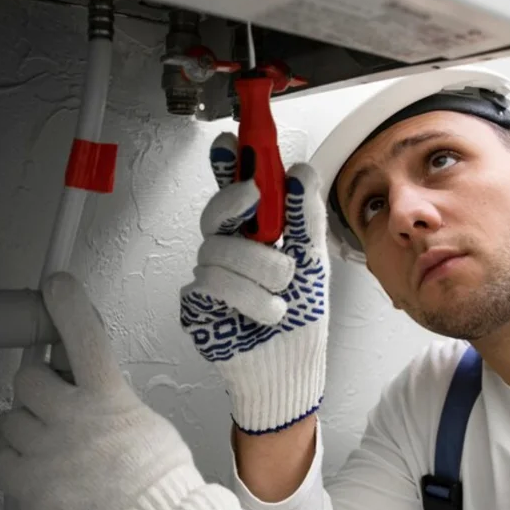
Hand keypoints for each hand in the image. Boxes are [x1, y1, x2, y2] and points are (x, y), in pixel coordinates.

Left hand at [0, 272, 239, 509]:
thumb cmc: (157, 477)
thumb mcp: (141, 419)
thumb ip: (109, 396)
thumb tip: (88, 387)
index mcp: (109, 397)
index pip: (85, 337)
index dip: (69, 305)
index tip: (57, 285)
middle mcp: (74, 417)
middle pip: (28, 378)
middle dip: (38, 386)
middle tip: (54, 402)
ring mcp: (47, 450)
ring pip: (11, 417)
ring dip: (29, 425)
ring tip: (54, 444)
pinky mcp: (29, 483)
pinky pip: (2, 455)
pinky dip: (16, 458)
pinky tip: (42, 465)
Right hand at [180, 133, 329, 434]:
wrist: (291, 367)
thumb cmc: (301, 315)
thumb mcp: (313, 261)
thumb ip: (304, 218)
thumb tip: (300, 173)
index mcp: (254, 234)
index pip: (233, 191)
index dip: (227, 165)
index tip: (230, 143)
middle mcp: (227, 250)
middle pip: (215, 212)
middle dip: (237, 205)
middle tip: (254, 197)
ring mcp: (208, 276)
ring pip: (217, 250)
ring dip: (260, 273)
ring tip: (281, 296)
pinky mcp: (196, 304)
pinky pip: (211, 284)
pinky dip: (249, 300)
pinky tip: (265, 314)